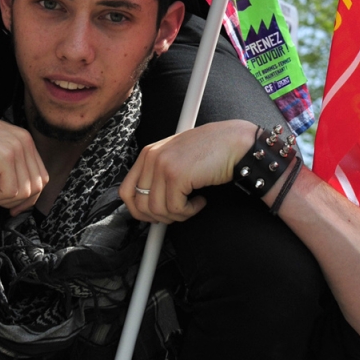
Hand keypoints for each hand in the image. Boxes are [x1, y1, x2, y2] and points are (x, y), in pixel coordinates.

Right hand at [0, 103, 48, 214]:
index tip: (10, 205)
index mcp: (24, 140)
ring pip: (25, 192)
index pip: (40, 176)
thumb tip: (17, 198)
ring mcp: (16, 148)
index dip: (28, 197)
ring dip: (1, 199)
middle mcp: (24, 141)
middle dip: (15, 201)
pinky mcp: (4, 157)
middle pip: (37, 186)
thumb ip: (9, 170)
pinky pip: (9, 191)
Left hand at [120, 120, 255, 223]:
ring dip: (178, 215)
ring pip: (158, 211)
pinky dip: (190, 211)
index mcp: (148, 153)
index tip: (154, 216)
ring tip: (193, 203)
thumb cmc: (210, 151)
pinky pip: (175, 209)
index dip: (138, 211)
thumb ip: (158, 175)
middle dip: (161, 217)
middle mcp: (151, 157)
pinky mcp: (176, 175)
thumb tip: (146, 206)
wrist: (234, 142)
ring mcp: (162, 165)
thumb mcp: (176, 158)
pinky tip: (201, 200)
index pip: (126, 191)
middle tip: (180, 210)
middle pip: (140, 206)